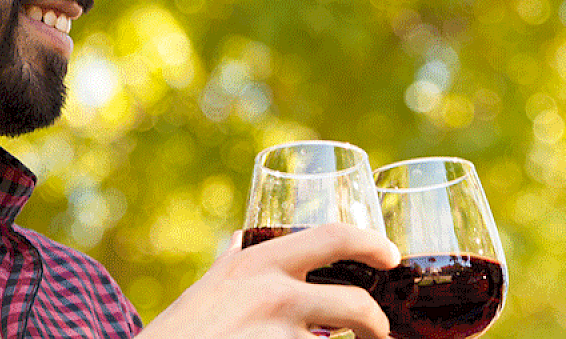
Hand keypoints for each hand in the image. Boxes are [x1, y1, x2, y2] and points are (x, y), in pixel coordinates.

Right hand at [136, 223, 400, 338]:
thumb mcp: (201, 292)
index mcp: (256, 266)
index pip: (332, 236)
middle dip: (378, 325)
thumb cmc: (175, 338)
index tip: (391, 255)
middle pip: (357, 304)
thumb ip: (227, 267)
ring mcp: (279, 336)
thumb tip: (238, 239)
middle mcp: (273, 295)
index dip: (371, 242)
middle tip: (379, 333)